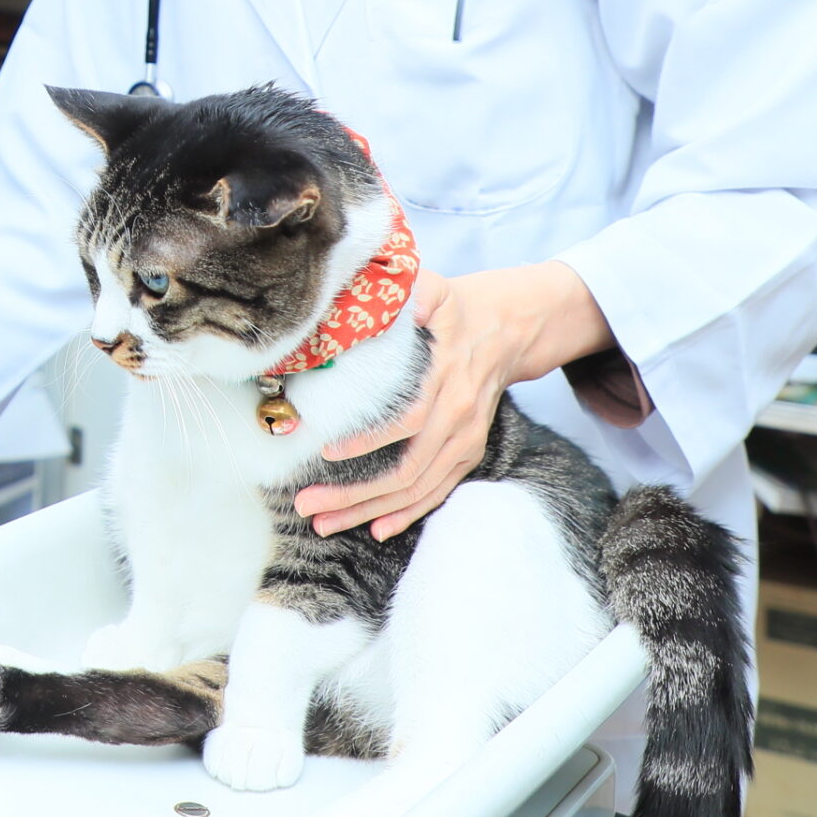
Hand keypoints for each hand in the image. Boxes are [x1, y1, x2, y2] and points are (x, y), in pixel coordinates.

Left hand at [291, 261, 610, 541]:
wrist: (508, 328)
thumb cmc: (455, 307)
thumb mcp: (432, 288)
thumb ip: (407, 293)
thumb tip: (378, 294)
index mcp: (448, 377)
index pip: (409, 419)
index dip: (370, 440)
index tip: (327, 450)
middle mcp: (460, 417)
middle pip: (408, 469)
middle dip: (356, 493)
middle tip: (308, 506)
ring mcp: (467, 440)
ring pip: (419, 489)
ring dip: (371, 511)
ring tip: (325, 523)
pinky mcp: (469, 453)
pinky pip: (438, 492)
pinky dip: (407, 513)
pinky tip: (375, 528)